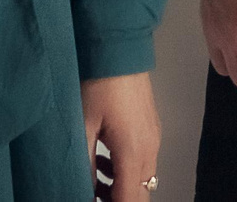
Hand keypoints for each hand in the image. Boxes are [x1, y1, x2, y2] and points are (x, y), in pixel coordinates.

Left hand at [83, 72, 158, 196]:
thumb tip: (84, 190)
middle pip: (141, 193)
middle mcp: (150, 147)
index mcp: (133, 151)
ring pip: (143, 179)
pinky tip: (105, 162)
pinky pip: (144, 161)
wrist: (118, 51)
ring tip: (95, 185)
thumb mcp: (82, 128)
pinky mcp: (151, 128)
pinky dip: (127, 171)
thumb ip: (85, 165)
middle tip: (95, 198)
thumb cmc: (99, 83)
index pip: (129, 200)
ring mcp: (154, 137)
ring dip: (122, 188)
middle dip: (119, 201)